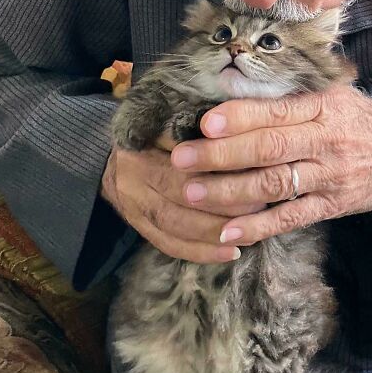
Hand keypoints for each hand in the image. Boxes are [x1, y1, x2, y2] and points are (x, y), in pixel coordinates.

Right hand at [99, 139, 261, 263]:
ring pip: (176, 224)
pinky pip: (169, 244)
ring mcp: (132, 203)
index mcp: (143, 140)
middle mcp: (133, 173)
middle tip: (260, 206)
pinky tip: (231, 253)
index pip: (184, 157)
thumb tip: (243, 136)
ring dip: (216, 232)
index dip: (219, 166)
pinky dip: (201, 252)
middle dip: (223, 203)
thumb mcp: (173, 119)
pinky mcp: (137, 226)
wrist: (111, 157)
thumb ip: (198, 127)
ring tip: (250, 232)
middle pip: (180, 193)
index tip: (253, 170)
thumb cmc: (158, 133)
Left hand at [168, 85, 371, 246]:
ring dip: (229, 191)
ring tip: (192, 193)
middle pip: (270, 148)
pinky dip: (258, 226)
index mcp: (325, 106)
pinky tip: (227, 231)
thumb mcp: (336, 94)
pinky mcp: (331, 206)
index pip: (278, 111)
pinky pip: (290, 218)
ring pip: (274, 185)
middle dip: (221, 154)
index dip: (240, 117)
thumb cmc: (359, 120)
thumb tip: (235, 82)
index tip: (204, 122)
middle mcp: (327, 140)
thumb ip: (293, 91)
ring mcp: (330, 176)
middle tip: (181, 159)